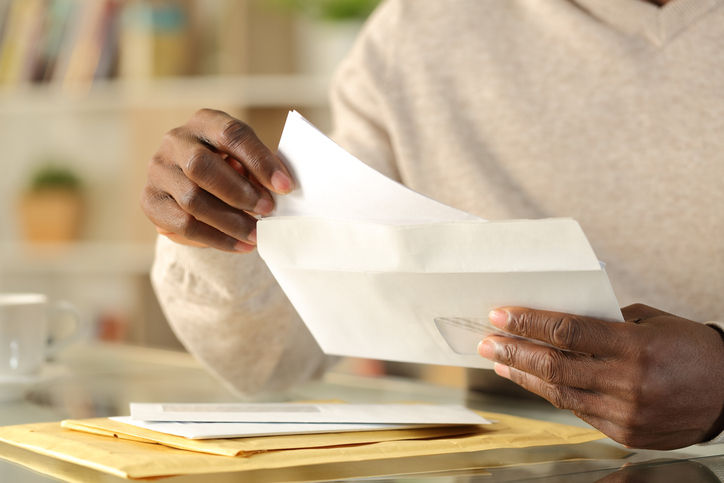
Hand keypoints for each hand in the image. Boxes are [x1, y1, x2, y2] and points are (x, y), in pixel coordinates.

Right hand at [141, 108, 293, 251]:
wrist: (195, 187)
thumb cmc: (230, 168)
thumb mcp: (247, 160)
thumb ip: (259, 169)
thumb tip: (281, 188)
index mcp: (205, 122)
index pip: (232, 134)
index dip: (260, 161)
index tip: (285, 186)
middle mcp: (176, 141)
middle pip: (201, 166)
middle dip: (239, 192)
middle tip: (267, 210)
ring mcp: (158, 170)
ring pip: (192, 200)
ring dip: (230, 221)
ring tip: (256, 234)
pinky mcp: (151, 201)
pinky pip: (184, 225)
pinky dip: (216, 239)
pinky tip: (239, 245)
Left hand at [477, 303, 723, 448]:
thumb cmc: (690, 348)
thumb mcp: (649, 322)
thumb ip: (604, 322)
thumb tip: (557, 320)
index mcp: (634, 347)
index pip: (567, 332)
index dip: (528, 323)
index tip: (500, 315)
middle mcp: (627, 382)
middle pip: (554, 365)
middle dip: (513, 351)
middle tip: (486, 342)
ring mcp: (625, 413)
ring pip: (559, 393)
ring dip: (524, 376)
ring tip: (500, 362)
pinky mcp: (625, 434)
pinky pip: (578, 411)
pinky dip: (553, 394)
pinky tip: (534, 381)